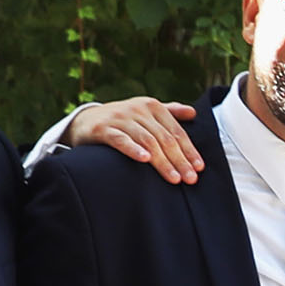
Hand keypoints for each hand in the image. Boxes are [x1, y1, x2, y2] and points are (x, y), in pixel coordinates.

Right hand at [65, 95, 206, 183]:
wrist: (85, 121)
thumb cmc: (123, 120)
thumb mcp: (145, 113)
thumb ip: (170, 112)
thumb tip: (193, 113)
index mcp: (152, 106)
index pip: (176, 131)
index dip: (189, 150)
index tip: (199, 168)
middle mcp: (138, 109)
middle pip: (164, 138)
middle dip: (179, 160)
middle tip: (190, 179)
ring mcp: (120, 118)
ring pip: (147, 141)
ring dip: (162, 161)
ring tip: (174, 178)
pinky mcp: (103, 128)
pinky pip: (121, 140)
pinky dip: (133, 149)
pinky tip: (145, 160)